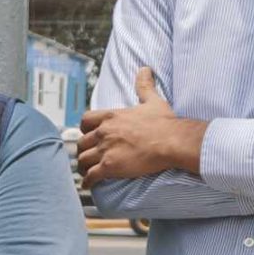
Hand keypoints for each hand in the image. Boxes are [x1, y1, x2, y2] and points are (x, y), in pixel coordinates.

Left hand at [76, 68, 206, 190]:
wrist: (171, 141)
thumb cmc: (164, 123)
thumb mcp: (152, 100)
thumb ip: (144, 85)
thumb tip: (145, 69)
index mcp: (111, 116)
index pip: (85, 121)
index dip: (85, 129)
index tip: (89, 134)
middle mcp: (104, 132)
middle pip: (82, 142)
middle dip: (84, 150)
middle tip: (88, 156)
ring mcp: (105, 150)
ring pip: (83, 159)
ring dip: (84, 166)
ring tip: (87, 171)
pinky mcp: (109, 166)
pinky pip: (91, 175)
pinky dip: (88, 181)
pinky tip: (89, 185)